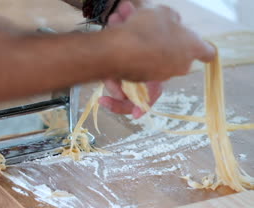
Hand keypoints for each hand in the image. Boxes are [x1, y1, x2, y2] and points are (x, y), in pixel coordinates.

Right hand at [99, 1, 213, 117]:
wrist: (120, 51)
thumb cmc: (148, 29)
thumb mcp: (163, 12)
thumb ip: (171, 18)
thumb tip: (173, 22)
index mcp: (191, 48)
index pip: (207, 53)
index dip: (203, 48)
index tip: (197, 45)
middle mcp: (177, 67)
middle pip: (174, 52)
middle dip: (158, 37)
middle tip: (145, 22)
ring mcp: (158, 75)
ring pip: (149, 54)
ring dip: (137, 40)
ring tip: (119, 20)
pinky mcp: (138, 80)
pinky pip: (134, 60)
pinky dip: (125, 48)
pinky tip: (114, 31)